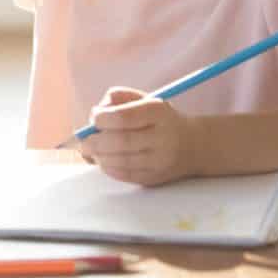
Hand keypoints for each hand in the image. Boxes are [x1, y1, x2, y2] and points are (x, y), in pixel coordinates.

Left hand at [77, 87, 200, 186]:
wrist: (192, 145)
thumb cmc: (158, 118)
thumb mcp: (142, 98)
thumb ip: (117, 98)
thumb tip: (95, 114)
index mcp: (157, 112)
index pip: (124, 117)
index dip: (102, 119)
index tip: (94, 119)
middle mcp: (162, 137)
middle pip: (121, 142)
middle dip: (96, 142)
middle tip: (84, 141)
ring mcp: (160, 160)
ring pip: (122, 161)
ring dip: (100, 156)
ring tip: (93, 150)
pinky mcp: (155, 178)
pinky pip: (126, 175)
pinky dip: (109, 168)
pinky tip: (105, 160)